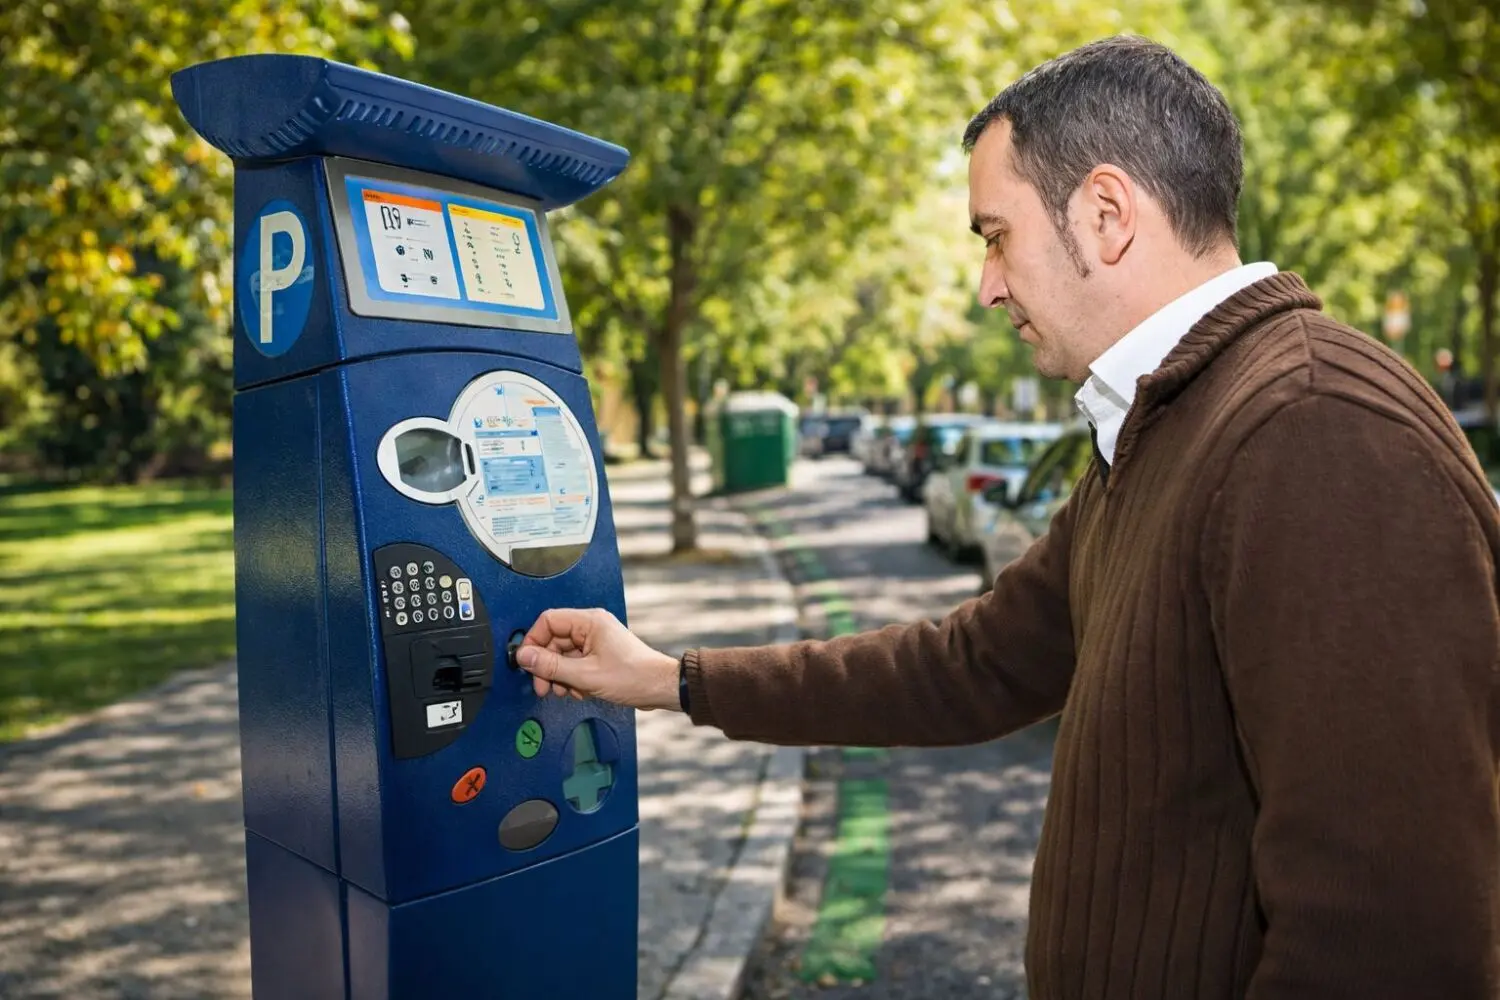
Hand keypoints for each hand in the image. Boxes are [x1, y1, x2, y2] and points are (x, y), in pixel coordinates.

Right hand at [515, 608, 682, 710]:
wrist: (659, 687)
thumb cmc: (634, 676)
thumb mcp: (586, 674)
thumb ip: (552, 666)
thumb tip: (525, 657)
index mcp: (590, 621)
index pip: (548, 621)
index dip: (533, 641)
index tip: (527, 661)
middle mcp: (592, 627)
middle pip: (554, 641)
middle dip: (547, 666)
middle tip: (544, 686)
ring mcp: (596, 641)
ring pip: (563, 655)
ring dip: (560, 675)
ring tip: (565, 691)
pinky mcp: (600, 655)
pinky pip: (575, 663)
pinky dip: (572, 678)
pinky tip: (579, 691)